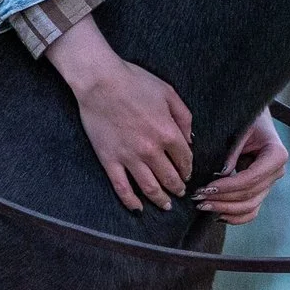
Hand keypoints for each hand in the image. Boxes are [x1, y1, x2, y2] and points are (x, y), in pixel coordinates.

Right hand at [44, 16, 193, 211]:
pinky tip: (137, 208)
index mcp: (168, 133)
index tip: (187, 173)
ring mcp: (129, 158)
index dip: (188, 169)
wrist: (99, 81)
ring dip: (161, 199)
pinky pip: (122, 187)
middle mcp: (151, 150)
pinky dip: (131, 201)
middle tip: (180, 192)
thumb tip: (190, 139)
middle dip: (178, 188)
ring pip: (150, 187)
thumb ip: (184, 117)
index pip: (185, 159)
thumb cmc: (134, 82)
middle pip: (170, 178)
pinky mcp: (109, 160)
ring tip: (166, 205)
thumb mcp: (168, 93)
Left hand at [194, 107, 288, 224]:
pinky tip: (217, 215)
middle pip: (249, 195)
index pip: (251, 178)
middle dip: (222, 199)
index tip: (206, 187)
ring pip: (250, 206)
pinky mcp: (261, 189)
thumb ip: (232, 150)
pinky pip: (251, 210)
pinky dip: (235, 216)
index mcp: (276, 155)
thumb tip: (222, 173)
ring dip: (225, 209)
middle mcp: (276, 171)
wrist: (254, 118)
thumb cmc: (246, 118)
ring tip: (203, 206)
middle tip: (197, 198)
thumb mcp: (239, 128)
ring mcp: (270, 183)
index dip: (228, 186)